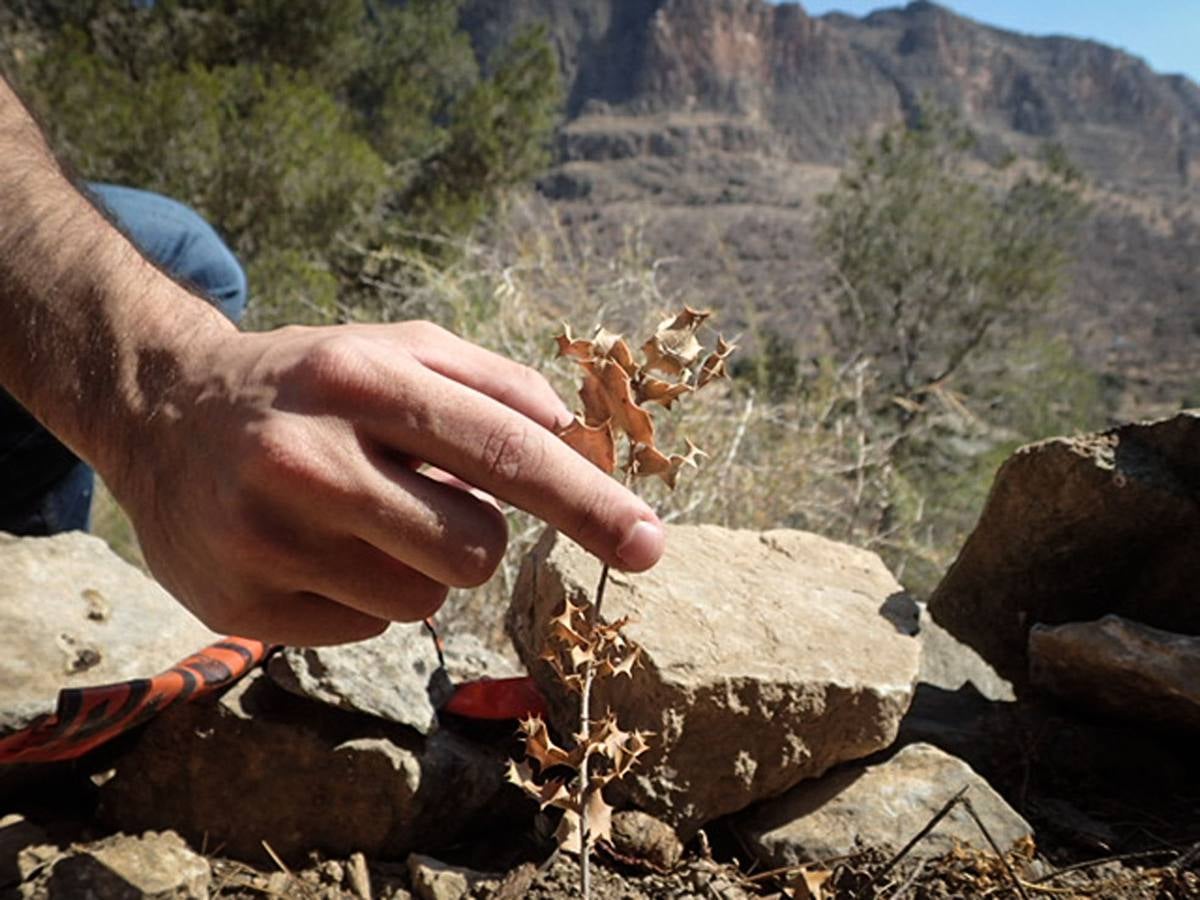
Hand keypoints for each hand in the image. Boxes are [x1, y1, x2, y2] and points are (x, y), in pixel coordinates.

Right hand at [110, 320, 664, 644]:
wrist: (164, 412)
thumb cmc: (312, 381)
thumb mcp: (395, 348)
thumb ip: (493, 382)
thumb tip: (577, 437)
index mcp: (362, 378)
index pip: (501, 449)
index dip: (586, 501)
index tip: (650, 543)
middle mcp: (310, 455)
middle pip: (474, 547)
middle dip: (474, 534)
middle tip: (424, 498)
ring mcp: (268, 535)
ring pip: (426, 599)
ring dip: (419, 565)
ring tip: (360, 516)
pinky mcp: (243, 601)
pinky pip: (369, 627)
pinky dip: (366, 593)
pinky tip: (316, 547)